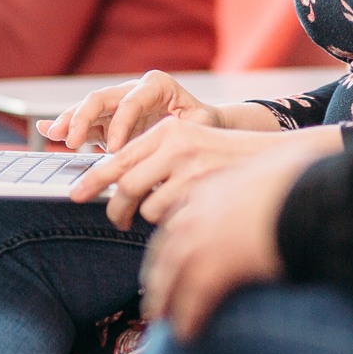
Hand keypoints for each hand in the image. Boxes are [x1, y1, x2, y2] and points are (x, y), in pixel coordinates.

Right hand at [42, 70, 247, 151]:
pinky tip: (47, 130)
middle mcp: (133, 89)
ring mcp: (118, 104)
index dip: (120, 125)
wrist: (201, 125)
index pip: (132, 102)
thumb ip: (187, 128)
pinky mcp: (108, 120)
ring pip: (87, 108)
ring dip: (69, 121)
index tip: (115, 149)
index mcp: (156, 85)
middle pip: (101, 98)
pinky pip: (85, 122)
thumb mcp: (201, 124)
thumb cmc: (203, 124)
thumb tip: (170, 139)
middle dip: (83, 117)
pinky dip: (66, 126)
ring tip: (52, 134)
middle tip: (73, 141)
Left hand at [73, 117, 311, 229]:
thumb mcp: (191, 148)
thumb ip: (157, 161)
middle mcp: (176, 142)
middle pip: (125, 183)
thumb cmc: (228, 161)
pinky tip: (189, 216)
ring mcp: (190, 165)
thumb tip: (120, 190)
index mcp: (169, 130)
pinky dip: (172, 223)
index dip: (94, 178)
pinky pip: (170, 217)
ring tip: (167, 218)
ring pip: (147, 205)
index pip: (120, 156)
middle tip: (115, 222)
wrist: (276, 162)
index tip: (75, 194)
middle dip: (114, 208)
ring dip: (150, 218)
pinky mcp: (203, 187)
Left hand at [139, 138, 326, 336]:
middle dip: (158, 275)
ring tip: (164, 319)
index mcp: (212, 190)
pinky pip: (193, 299)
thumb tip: (275, 184)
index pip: (177, 219)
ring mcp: (203, 239)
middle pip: (165, 249)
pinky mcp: (216, 267)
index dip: (170, 244)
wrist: (314, 196)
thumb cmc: (305, 182)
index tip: (167, 259)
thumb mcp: (275, 170)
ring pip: (171, 276)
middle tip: (155, 296)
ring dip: (164, 301)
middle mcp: (199, 213)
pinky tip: (186, 334)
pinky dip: (187, 318)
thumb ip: (262, 181)